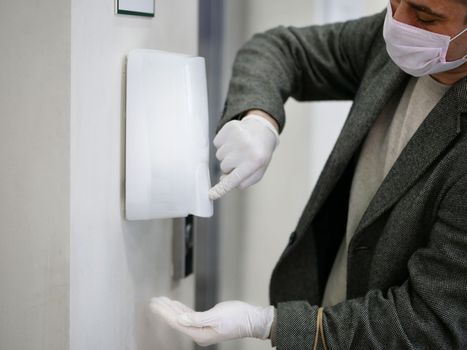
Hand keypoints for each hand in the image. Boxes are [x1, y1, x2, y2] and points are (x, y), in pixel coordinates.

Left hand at [149, 297, 274, 346]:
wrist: (252, 319)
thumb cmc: (237, 317)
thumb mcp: (216, 316)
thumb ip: (196, 319)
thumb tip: (180, 320)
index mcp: (199, 333)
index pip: (176, 322)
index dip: (164, 312)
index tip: (154, 304)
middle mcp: (199, 333)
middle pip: (177, 320)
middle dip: (164, 310)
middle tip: (153, 300)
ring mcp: (202, 328)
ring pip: (182, 317)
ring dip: (171, 309)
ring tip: (160, 301)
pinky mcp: (207, 322)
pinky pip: (189, 315)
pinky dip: (181, 309)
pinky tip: (175, 305)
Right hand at [209, 113, 279, 199]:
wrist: (262, 130)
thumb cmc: (258, 154)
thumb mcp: (257, 171)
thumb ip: (243, 181)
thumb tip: (223, 180)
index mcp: (255, 162)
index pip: (234, 179)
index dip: (221, 188)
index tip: (211, 195)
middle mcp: (246, 148)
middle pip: (224, 167)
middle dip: (230, 166)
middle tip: (241, 159)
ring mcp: (237, 136)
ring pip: (219, 155)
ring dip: (226, 155)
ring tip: (238, 149)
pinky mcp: (229, 128)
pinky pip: (216, 143)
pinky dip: (222, 144)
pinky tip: (233, 141)